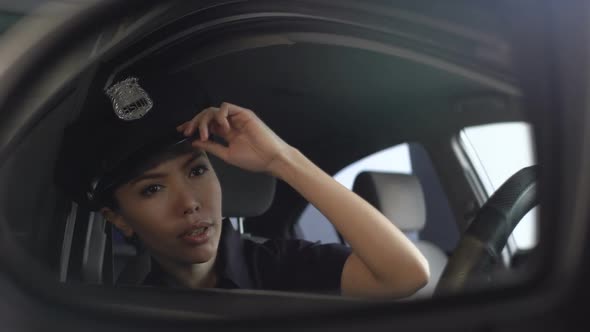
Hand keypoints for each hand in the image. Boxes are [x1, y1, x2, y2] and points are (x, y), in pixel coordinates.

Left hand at [176, 102, 290, 173]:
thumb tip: (195, 142)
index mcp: (226, 133)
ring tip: (205, 134)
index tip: (182, 131)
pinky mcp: (244, 114)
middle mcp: (230, 124)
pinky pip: (226, 107)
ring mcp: (236, 118)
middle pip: (206, 116)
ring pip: (213, 110)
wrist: (272, 159)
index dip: (193, 126)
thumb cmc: (255, 159)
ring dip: (205, 121)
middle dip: (195, 122)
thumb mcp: (227, 155)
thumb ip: (211, 147)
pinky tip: (222, 128)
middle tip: (189, 131)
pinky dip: (219, 116)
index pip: (206, 125)